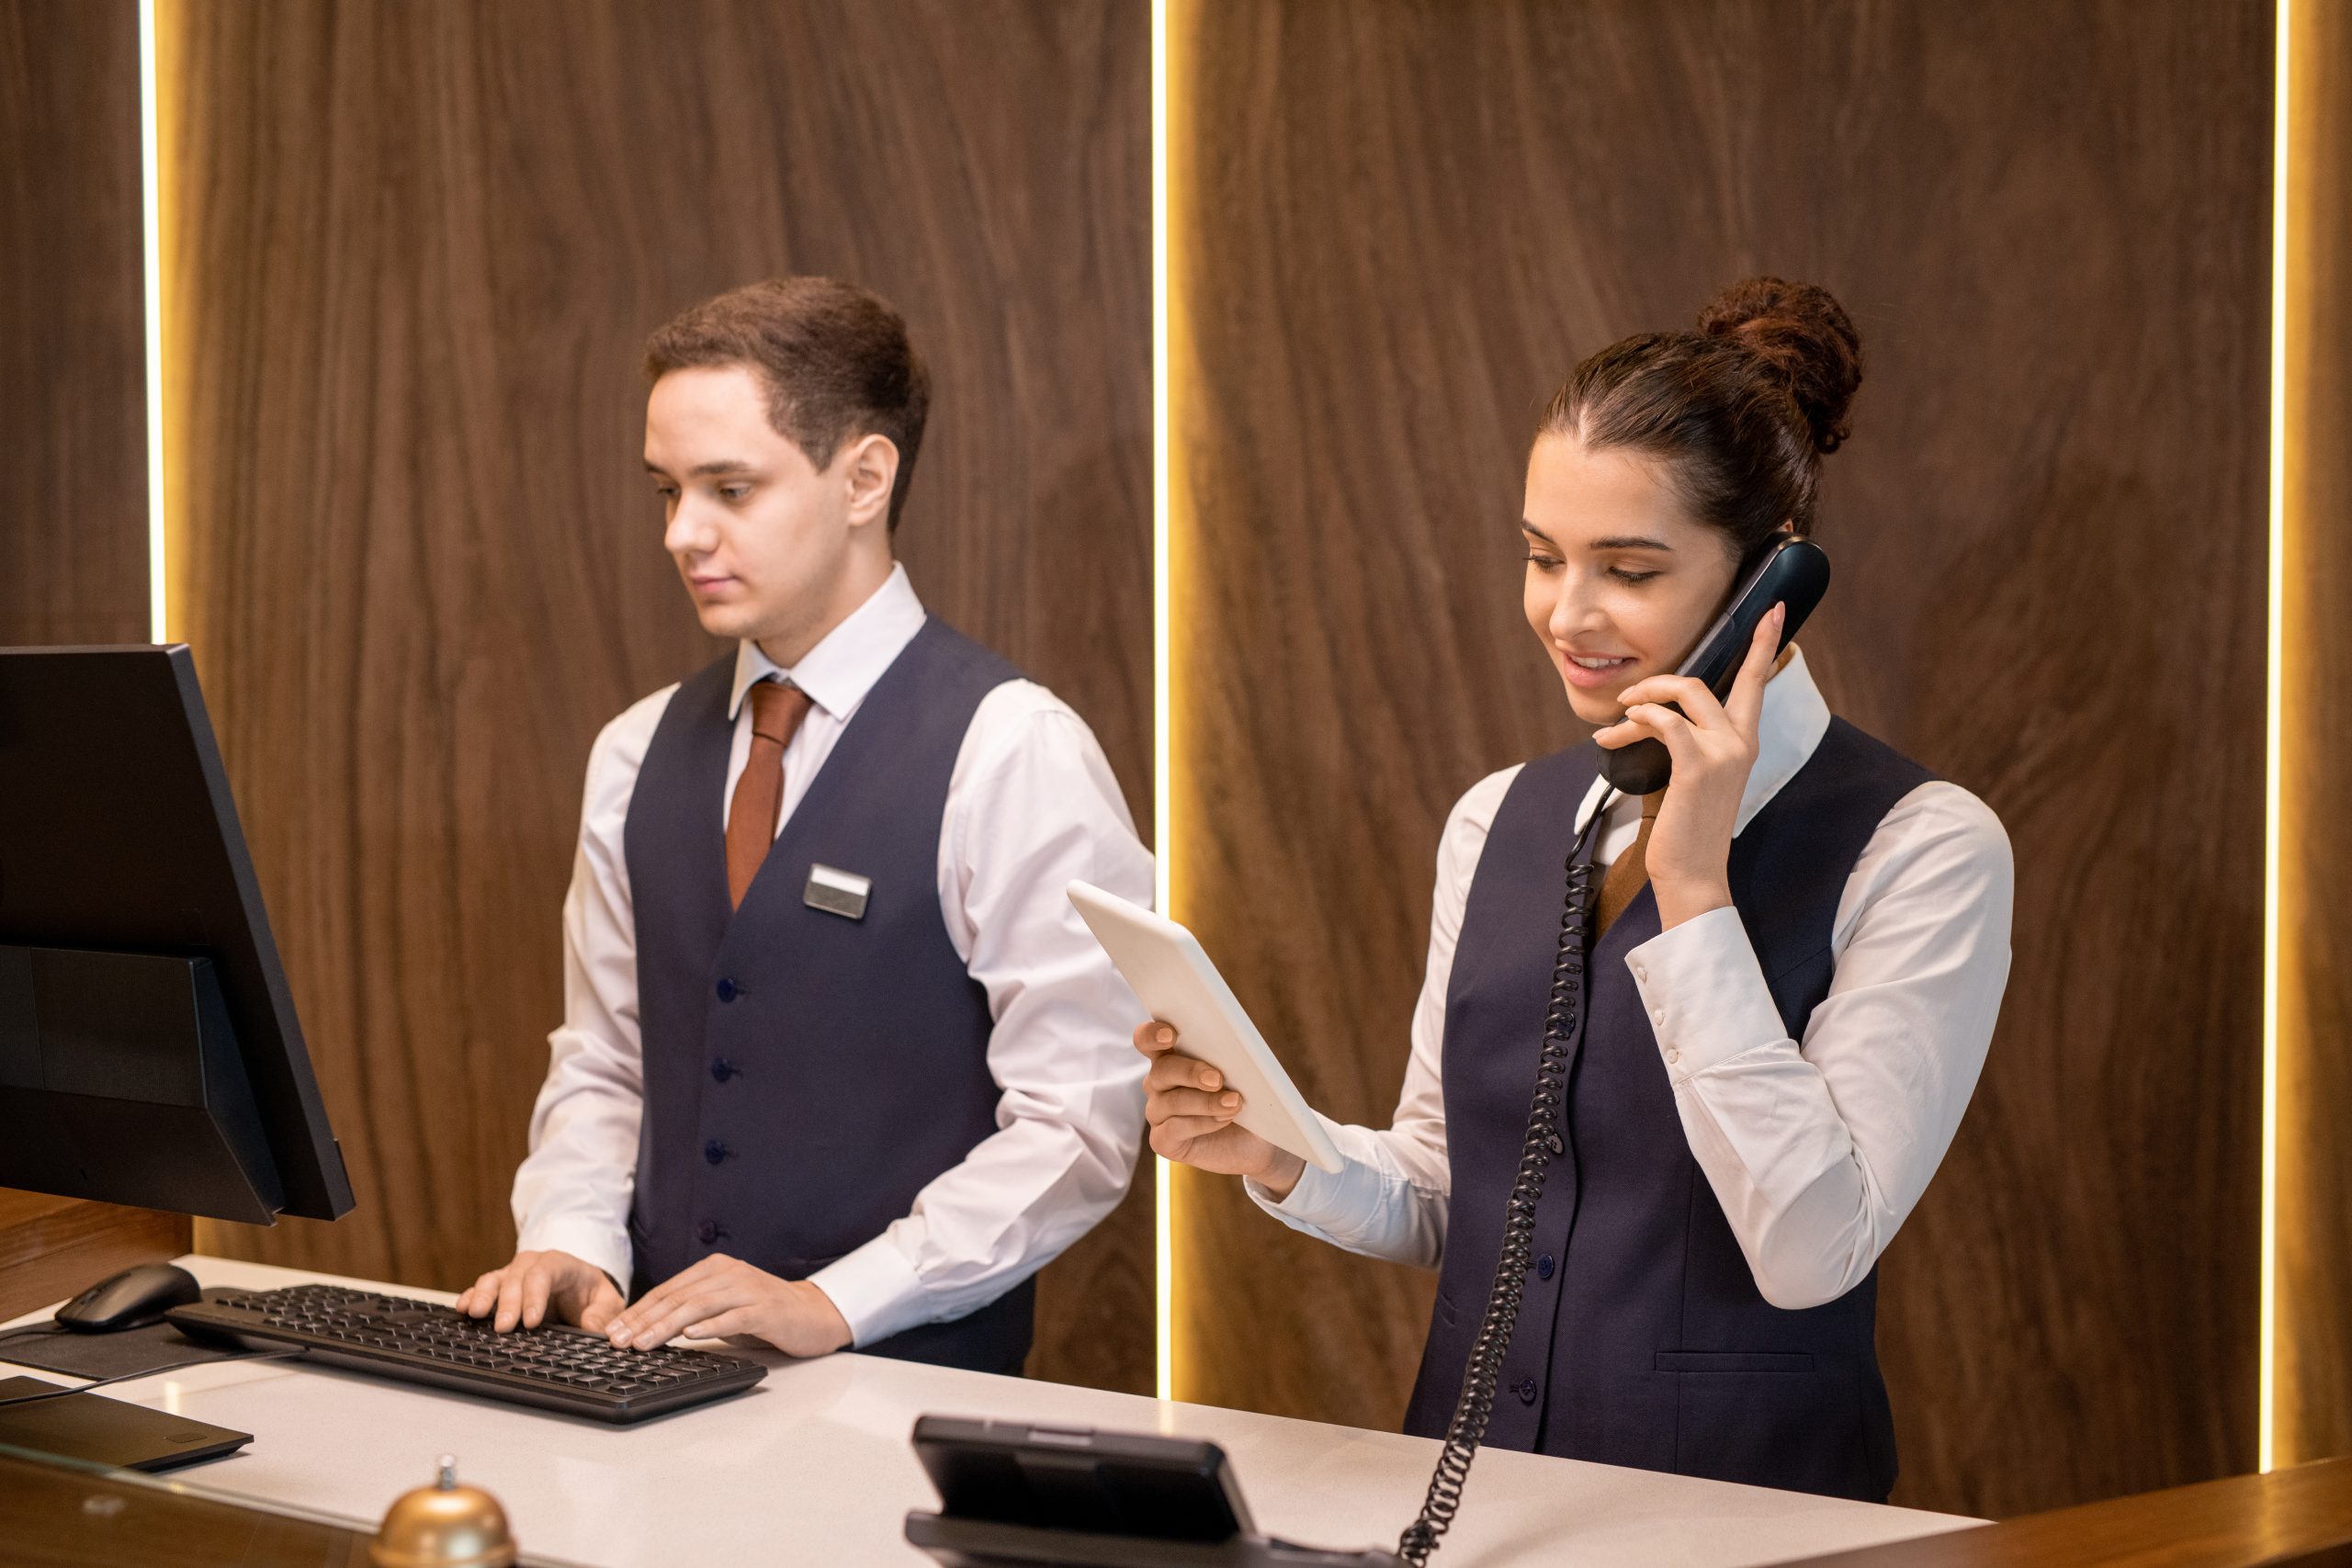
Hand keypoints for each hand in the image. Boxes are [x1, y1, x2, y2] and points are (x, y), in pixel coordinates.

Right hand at [454, 1249, 623, 1333]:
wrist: (582, 1290)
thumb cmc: (593, 1296)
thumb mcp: (608, 1304)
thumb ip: (603, 1315)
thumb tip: (592, 1329)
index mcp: (562, 1264)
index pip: (545, 1273)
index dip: (535, 1295)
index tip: (532, 1322)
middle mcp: (534, 1265)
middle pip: (517, 1277)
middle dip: (509, 1302)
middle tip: (504, 1328)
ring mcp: (514, 1275)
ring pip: (495, 1279)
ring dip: (484, 1296)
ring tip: (474, 1314)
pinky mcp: (500, 1288)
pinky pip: (482, 1289)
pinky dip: (471, 1296)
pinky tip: (462, 1309)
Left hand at [604, 1255, 851, 1357]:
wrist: (815, 1314)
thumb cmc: (765, 1314)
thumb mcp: (724, 1308)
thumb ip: (694, 1312)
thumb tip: (647, 1330)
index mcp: (715, 1269)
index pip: (667, 1290)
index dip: (637, 1311)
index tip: (612, 1332)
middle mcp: (729, 1273)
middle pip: (678, 1297)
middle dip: (643, 1320)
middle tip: (618, 1341)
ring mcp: (748, 1289)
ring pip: (699, 1306)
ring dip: (666, 1326)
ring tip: (643, 1343)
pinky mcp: (766, 1309)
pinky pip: (733, 1316)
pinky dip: (710, 1327)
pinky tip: (690, 1337)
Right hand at [1133, 1021, 1306, 1200]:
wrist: (1255, 1140)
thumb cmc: (1246, 1097)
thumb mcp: (1243, 1074)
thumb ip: (1232, 1057)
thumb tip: (1236, 1048)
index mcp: (1171, 1056)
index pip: (1148, 1039)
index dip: (1153, 1034)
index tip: (1172, 1034)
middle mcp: (1158, 1083)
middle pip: (1162, 1070)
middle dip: (1190, 1072)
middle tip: (1217, 1079)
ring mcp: (1157, 1112)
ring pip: (1171, 1102)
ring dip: (1205, 1102)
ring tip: (1234, 1103)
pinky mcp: (1162, 1140)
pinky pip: (1174, 1129)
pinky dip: (1202, 1123)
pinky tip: (1224, 1119)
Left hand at [1593, 603, 1783, 929]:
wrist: (1693, 874)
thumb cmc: (1688, 829)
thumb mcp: (1692, 778)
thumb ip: (1686, 742)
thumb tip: (1651, 716)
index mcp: (1744, 742)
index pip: (1757, 681)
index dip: (1764, 642)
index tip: (1774, 608)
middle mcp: (1740, 742)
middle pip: (1702, 681)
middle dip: (1656, 680)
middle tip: (1626, 698)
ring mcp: (1723, 752)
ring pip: (1682, 693)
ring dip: (1639, 699)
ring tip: (1614, 723)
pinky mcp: (1697, 765)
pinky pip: (1665, 720)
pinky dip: (1639, 718)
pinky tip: (1620, 732)